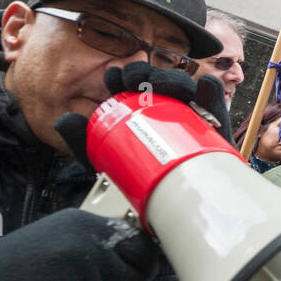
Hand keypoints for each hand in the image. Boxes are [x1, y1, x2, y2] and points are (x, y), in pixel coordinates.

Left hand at [55, 61, 230, 168]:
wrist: (174, 206)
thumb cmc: (142, 180)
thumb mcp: (107, 162)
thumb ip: (84, 142)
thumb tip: (64, 118)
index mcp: (148, 108)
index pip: (137, 85)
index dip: (125, 76)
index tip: (112, 78)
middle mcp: (171, 107)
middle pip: (160, 82)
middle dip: (145, 73)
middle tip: (130, 79)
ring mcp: (194, 115)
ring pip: (185, 87)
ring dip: (171, 78)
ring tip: (158, 82)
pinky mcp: (216, 126)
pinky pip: (215, 105)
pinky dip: (211, 91)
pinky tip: (204, 86)